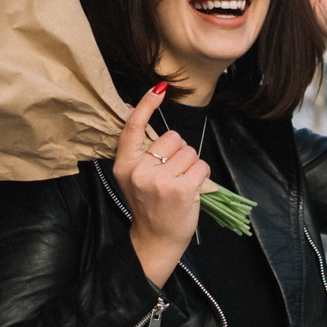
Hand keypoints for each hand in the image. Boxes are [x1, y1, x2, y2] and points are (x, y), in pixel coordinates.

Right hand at [113, 81, 207, 285]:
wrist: (155, 239)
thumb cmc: (147, 204)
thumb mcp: (131, 176)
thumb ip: (136, 148)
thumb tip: (132, 109)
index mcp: (124, 165)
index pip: (134, 128)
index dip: (146, 105)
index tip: (160, 87)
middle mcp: (140, 171)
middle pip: (171, 137)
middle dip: (178, 151)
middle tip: (171, 173)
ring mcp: (160, 181)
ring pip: (189, 151)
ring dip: (191, 164)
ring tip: (180, 183)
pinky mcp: (181, 190)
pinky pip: (201, 166)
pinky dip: (202, 176)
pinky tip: (191, 189)